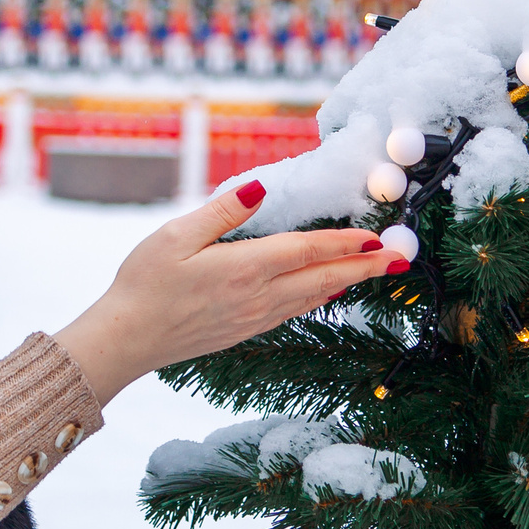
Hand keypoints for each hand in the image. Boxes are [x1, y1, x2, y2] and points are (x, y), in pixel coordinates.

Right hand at [52, 179, 403, 405]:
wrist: (127, 339)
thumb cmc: (145, 282)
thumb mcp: (176, 235)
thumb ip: (222, 211)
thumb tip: (259, 188)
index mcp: (245, 268)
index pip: (308, 251)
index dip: (345, 243)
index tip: (377, 237)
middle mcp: (258, 297)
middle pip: (323, 279)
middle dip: (364, 268)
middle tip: (401, 260)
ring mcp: (254, 318)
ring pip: (313, 297)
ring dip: (346, 283)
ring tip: (372, 272)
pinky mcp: (245, 331)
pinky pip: (294, 311)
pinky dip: (318, 298)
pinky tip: (325, 293)